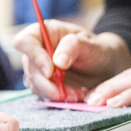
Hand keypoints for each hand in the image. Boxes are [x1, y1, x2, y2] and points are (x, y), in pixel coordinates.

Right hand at [13, 20, 130, 101]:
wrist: (105, 68)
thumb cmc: (97, 50)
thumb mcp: (91, 45)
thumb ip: (73, 47)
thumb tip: (57, 61)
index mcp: (46, 32)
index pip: (25, 41)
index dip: (34, 56)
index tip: (50, 71)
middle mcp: (38, 49)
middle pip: (29, 66)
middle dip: (45, 83)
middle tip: (63, 93)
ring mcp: (39, 68)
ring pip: (34, 83)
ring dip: (53, 93)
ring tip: (77, 94)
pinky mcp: (44, 84)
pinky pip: (42, 93)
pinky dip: (57, 98)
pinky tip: (75, 96)